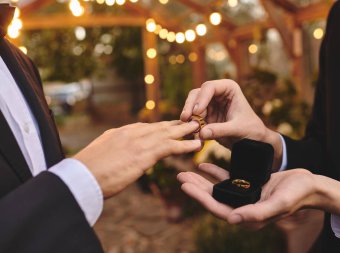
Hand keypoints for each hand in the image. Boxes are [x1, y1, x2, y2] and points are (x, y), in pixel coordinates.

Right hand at [75, 120, 200, 197]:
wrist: (81, 176)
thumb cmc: (87, 170)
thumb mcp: (101, 152)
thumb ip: (114, 147)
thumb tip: (122, 150)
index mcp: (121, 132)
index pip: (146, 127)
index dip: (162, 127)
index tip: (173, 126)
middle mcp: (131, 132)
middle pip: (160, 126)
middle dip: (177, 124)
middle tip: (192, 122)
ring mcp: (138, 141)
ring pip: (168, 133)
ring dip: (186, 131)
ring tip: (200, 129)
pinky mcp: (144, 154)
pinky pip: (170, 147)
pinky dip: (185, 145)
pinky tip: (196, 145)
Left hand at [178, 164, 339, 229]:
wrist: (309, 185)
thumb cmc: (297, 195)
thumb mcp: (278, 203)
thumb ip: (256, 213)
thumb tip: (232, 219)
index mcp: (247, 216)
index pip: (218, 207)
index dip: (200, 198)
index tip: (185, 186)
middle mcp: (243, 208)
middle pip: (213, 198)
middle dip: (196, 188)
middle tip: (180, 176)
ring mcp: (244, 197)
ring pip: (217, 189)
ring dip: (202, 181)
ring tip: (186, 171)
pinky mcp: (247, 186)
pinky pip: (227, 180)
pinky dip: (215, 174)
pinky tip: (204, 166)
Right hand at [180, 79, 282, 167]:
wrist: (253, 140)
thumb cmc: (251, 130)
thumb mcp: (237, 129)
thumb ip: (220, 130)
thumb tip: (202, 133)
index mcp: (229, 88)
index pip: (210, 87)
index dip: (201, 98)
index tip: (197, 112)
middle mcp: (217, 93)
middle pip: (197, 94)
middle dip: (190, 106)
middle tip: (185, 119)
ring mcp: (210, 104)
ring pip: (192, 105)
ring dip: (188, 116)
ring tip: (189, 128)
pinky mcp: (205, 115)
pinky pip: (193, 117)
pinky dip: (190, 124)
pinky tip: (190, 133)